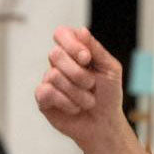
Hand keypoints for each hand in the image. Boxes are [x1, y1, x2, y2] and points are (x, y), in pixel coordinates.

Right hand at [34, 26, 125, 152]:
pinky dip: (67, 102)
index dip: (72, 44)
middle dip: (78, 73)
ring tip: (88, 101)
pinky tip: (75, 108)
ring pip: (54, 75)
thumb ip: (96, 49)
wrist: (104, 123)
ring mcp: (49, 80)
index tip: (86, 58)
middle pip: (55, 54)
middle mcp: (59, 63)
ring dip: (78, 92)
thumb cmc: (108, 94)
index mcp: (74, 51)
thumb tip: (81, 30)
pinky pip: (47, 92)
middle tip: (91, 84)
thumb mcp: (110, 68)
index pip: (61, 33)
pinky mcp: (43, 98)